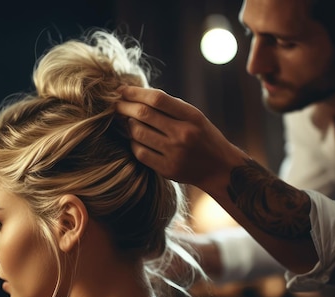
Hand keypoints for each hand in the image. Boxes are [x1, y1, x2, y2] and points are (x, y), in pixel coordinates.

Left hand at [116, 86, 237, 188]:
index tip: (122, 89)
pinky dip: (133, 142)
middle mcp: (183, 134)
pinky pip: (140, 152)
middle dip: (124, 106)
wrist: (220, 168)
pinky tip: (134, 138)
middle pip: (144, 115)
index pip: (157, 99)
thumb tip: (137, 95)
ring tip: (126, 120)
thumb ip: (170, 107)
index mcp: (192, 116)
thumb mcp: (195, 116)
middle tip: (114, 104)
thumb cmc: (203, 137)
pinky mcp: (167, 169)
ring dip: (127, 124)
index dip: (135, 92)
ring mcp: (175, 153)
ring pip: (138, 133)